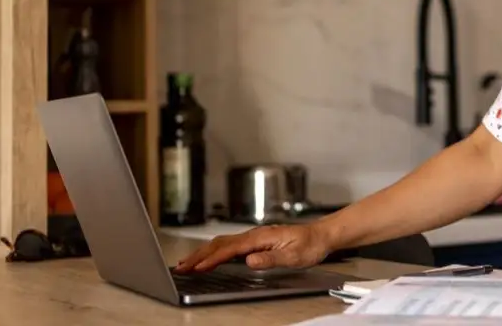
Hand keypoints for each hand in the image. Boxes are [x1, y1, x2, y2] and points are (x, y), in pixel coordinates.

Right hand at [174, 223, 330, 272]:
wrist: (320, 235)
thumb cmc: (309, 244)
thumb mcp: (294, 256)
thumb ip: (271, 258)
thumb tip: (249, 261)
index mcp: (260, 237)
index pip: (230, 249)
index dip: (212, 259)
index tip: (197, 267)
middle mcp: (254, 234)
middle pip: (219, 244)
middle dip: (198, 255)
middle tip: (180, 267)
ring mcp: (253, 237)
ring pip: (221, 243)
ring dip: (202, 253)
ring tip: (186, 263)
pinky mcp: (255, 241)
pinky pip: (228, 245)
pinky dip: (213, 251)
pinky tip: (208, 257)